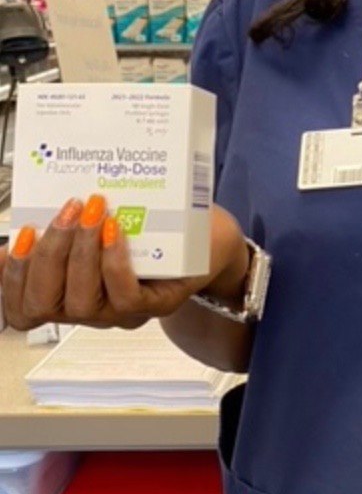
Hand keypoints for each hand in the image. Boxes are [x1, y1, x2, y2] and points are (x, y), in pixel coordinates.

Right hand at [0, 195, 248, 332]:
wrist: (209, 237)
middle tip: (65, 210)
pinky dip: (113, 262)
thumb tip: (48, 182)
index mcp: (69, 289)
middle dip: (44, 255)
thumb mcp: (106, 217)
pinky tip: (116, 231)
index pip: (22, 306)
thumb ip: (75, 215)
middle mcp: (91, 307)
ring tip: (92, 211)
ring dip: (79, 253)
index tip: (12, 240)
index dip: (8, 279)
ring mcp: (122, 311)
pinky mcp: (158, 304)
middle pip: (42, 303)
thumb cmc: (157, 225)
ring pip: (79, 302)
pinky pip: (124, 296)